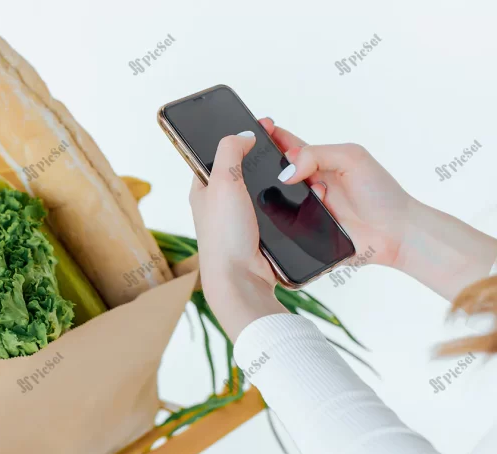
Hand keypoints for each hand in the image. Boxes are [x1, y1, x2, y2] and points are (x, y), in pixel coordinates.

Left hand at [189, 132, 285, 341]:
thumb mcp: (222, 182)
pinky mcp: (258, 236)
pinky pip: (274, 212)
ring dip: (277, 183)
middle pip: (244, 172)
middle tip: (283, 149)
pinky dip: (285, 204)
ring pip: (262, 192)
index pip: (217, 155)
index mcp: (203, 189)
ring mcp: (239, 220)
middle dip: (263, 160)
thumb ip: (230, 151)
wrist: (241, 280)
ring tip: (295, 171)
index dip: (237, 138)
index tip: (260, 126)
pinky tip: (297, 197)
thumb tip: (243, 135)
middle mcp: (219, 205)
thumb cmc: (225, 235)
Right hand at [263, 119, 496, 299]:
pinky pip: (283, 225)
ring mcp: (305, 209)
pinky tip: (312, 216)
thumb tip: (286, 171)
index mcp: (318, 162)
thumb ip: (317, 154)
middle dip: (270, 168)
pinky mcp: (304, 232)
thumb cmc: (381, 193)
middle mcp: (307, 185)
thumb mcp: (352, 158)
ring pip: (276, 200)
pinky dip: (289, 219)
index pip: (286, 145)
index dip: (270, 135)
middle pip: (274, 172)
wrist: (396, 234)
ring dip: (286, 196)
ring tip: (319, 195)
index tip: (257, 127)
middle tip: (282, 169)